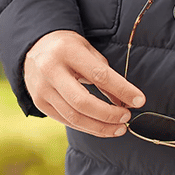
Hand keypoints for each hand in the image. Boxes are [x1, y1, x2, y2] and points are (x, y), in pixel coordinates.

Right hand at [23, 30, 145, 137]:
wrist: (35, 46)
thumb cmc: (69, 47)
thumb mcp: (89, 52)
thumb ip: (106, 74)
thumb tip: (125, 101)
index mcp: (68, 52)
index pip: (99, 75)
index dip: (122, 90)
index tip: (139, 100)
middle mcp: (51, 71)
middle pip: (83, 102)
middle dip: (109, 114)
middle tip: (127, 117)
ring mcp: (42, 89)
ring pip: (74, 117)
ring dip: (100, 127)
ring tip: (118, 128)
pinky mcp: (39, 103)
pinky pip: (66, 120)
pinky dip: (86, 126)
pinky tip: (100, 127)